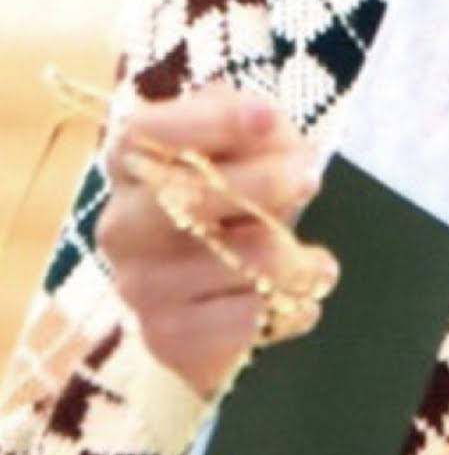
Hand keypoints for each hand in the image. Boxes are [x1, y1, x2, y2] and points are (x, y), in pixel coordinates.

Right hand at [97, 83, 336, 397]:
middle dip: (261, 185)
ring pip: (242, 262)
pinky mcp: (169, 338)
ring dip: (298, 262)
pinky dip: (294, 310)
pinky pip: (252, 318)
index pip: (150, 133)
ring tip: (318, 267)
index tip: (265, 116)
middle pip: (191, 197)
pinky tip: (299, 304)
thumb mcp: (246, 161)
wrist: (214, 321)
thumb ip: (257, 133)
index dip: (210, 123)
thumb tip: (269, 126)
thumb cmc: (232, 222)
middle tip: (310, 178)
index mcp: (130, 167)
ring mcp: (141, 287)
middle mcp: (123, 226)